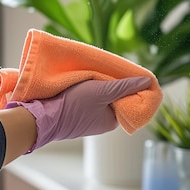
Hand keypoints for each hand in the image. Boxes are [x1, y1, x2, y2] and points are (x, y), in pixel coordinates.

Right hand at [7, 76, 151, 151]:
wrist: (42, 117)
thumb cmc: (73, 105)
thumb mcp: (102, 92)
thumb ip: (124, 87)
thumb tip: (148, 81)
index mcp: (112, 121)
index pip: (129, 100)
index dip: (131, 85)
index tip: (127, 71)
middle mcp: (102, 121)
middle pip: (115, 97)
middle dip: (114, 83)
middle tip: (109, 68)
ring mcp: (88, 118)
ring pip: (101, 96)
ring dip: (100, 84)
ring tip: (96, 71)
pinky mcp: (75, 113)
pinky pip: (88, 99)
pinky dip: (89, 88)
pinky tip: (85, 78)